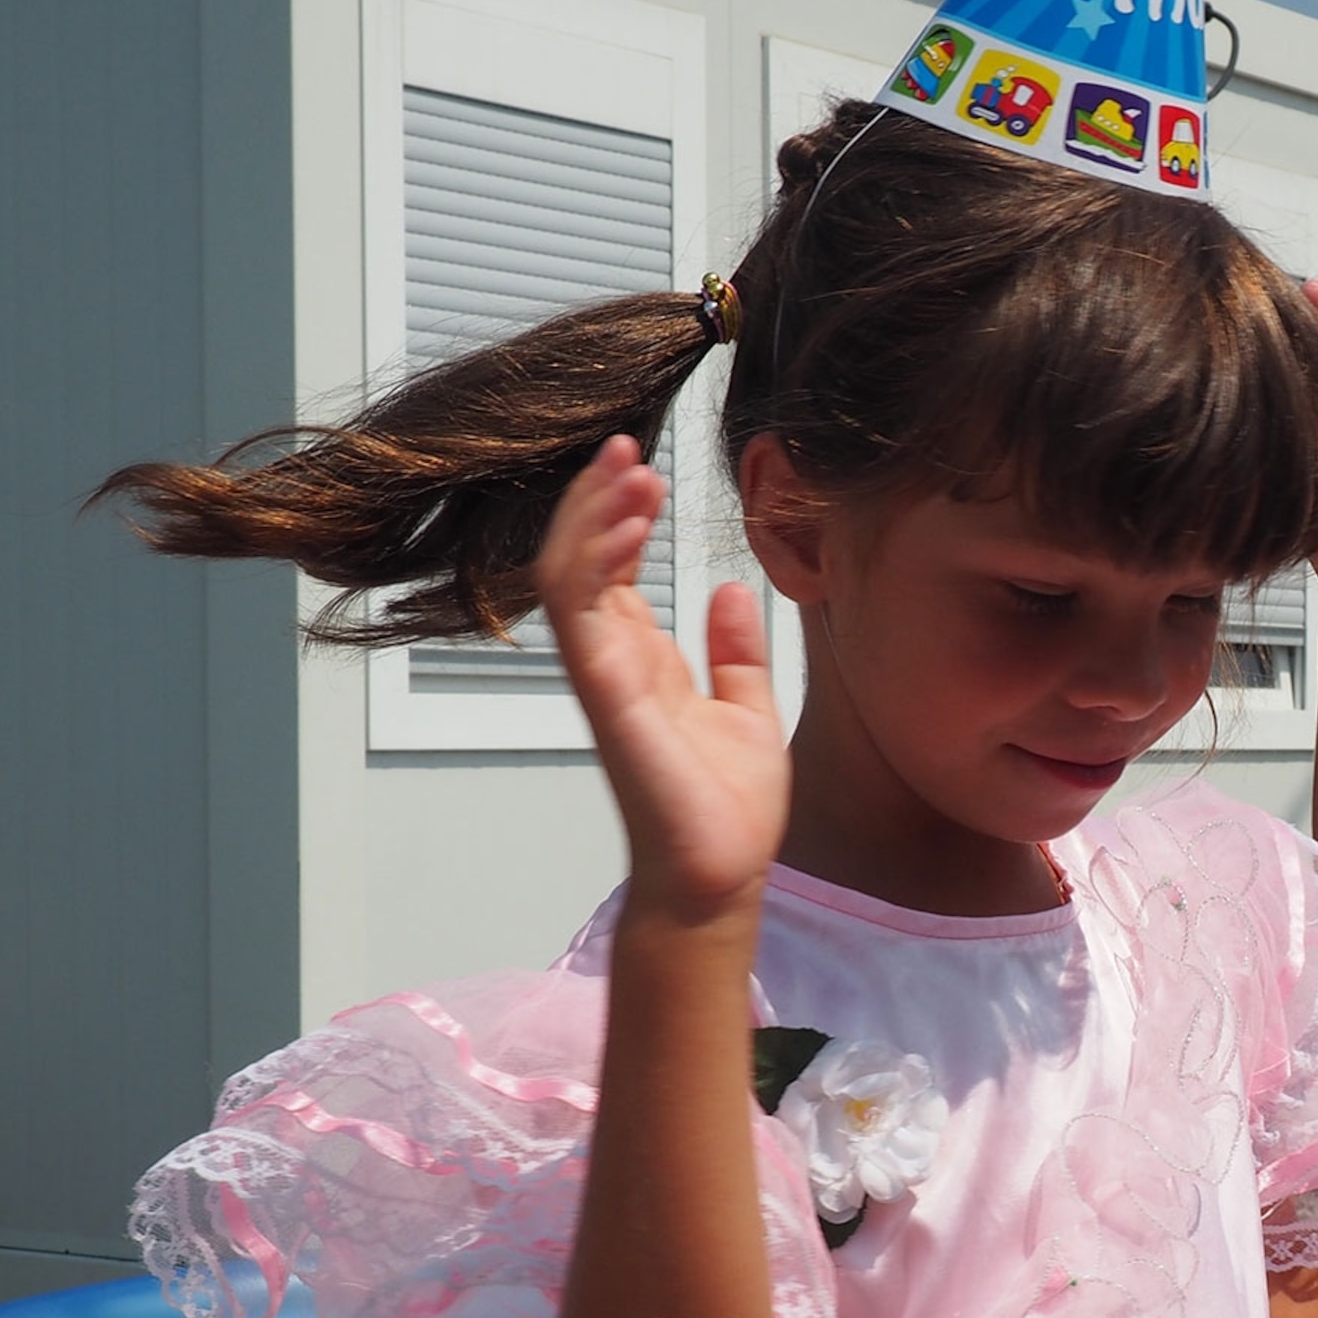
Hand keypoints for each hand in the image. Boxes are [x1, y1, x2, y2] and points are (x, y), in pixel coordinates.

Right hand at [539, 436, 789, 920]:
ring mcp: (603, 676)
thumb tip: (728, 590)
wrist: (723, 873)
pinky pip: (581, 610)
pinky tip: (633, 517)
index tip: (646, 465)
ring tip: (628, 464)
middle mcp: (613, 662)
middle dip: (597, 497)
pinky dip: (600, 555)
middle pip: (581, 557)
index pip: (612, 569)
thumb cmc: (728, 809)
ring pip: (568, 572)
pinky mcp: (607, 694)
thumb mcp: (749, 710)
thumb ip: (736, 651)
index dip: (620, 514)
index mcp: (642, 661)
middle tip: (628, 444)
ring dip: (593, 512)